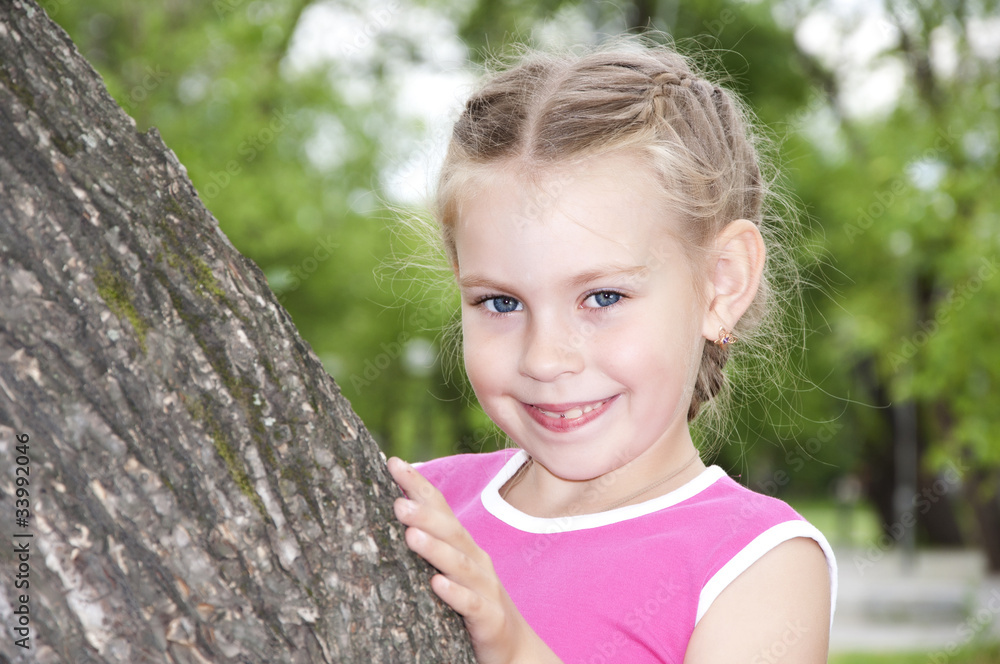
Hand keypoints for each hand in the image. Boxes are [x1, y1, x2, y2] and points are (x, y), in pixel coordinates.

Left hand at [388, 457, 562, 663]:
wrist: (513, 646)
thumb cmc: (473, 602)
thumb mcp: (451, 569)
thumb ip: (430, 544)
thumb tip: (394, 512)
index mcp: (463, 546)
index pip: (441, 508)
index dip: (419, 485)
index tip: (393, 463)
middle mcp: (476, 561)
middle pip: (451, 532)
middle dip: (425, 515)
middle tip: (397, 503)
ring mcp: (485, 589)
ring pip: (460, 565)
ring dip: (436, 549)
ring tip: (411, 536)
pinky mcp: (489, 619)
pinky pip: (471, 605)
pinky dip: (455, 593)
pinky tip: (436, 584)